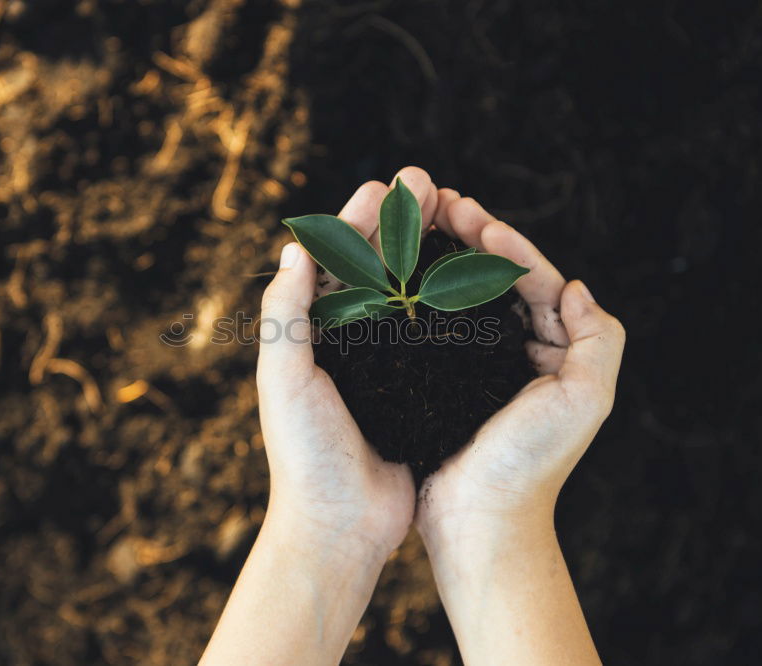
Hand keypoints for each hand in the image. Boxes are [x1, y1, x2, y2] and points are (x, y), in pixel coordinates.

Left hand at [256, 166, 440, 561]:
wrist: (340, 524)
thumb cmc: (305, 454)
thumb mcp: (286, 379)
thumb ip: (286, 315)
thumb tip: (294, 248)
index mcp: (310, 332)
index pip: (335, 260)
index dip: (360, 219)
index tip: (389, 184)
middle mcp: (345, 341)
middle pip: (375, 266)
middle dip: (401, 223)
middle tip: (432, 184)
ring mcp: (383, 363)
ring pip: (407, 293)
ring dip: (430, 253)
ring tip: (459, 216)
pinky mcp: (415, 388)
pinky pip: (434, 334)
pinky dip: (450, 302)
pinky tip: (476, 279)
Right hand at [416, 193, 624, 548]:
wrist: (480, 521)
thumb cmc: (531, 463)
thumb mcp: (585, 398)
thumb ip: (598, 339)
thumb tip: (578, 287)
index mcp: (559, 352)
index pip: (537, 281)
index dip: (506, 244)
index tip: (473, 216)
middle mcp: (523, 354)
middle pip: (499, 281)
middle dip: (472, 239)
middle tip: (439, 203)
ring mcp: (482, 368)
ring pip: (466, 298)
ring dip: (445, 259)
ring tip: (418, 226)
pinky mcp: (446, 382)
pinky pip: (438, 328)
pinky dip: (423, 297)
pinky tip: (398, 276)